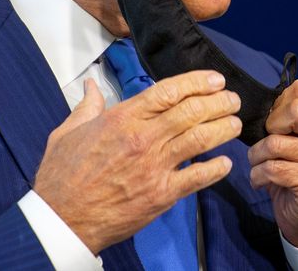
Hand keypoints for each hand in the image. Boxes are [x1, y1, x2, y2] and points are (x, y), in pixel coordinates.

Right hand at [33, 71, 241, 253]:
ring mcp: (154, 167)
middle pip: (191, 112)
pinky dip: (215, 169)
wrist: (63, 217)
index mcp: (121, 119)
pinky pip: (197, 178)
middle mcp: (142, 139)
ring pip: (200, 140)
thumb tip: (91, 86)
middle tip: (232, 100)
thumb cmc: (62, 175)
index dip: (196, 82)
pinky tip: (225, 163)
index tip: (214, 80)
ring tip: (236, 123)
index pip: (168, 91)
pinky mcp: (161, 194)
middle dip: (218, 102)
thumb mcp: (68, 131)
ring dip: (223, 129)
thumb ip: (87, 106)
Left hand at [248, 80, 297, 250]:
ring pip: (275, 143)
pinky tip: (263, 181)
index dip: (279, 107)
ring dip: (257, 157)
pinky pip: (271, 168)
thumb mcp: (295, 134)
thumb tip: (259, 103)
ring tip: (263, 165)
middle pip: (296, 110)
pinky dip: (257, 175)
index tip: (279, 127)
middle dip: (271, 129)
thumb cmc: (296, 167)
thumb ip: (286, 113)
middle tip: (272, 145)